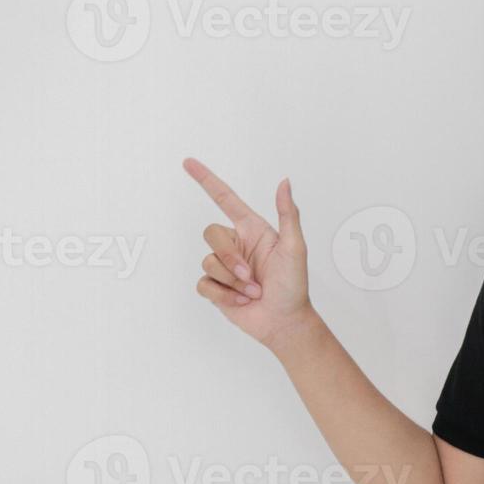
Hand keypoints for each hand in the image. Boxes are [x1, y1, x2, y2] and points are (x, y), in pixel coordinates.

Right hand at [183, 157, 314, 351]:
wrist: (284, 321)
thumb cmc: (294, 285)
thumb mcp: (295, 247)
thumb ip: (288, 214)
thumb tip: (284, 182)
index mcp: (253, 230)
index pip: (225, 199)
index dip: (206, 180)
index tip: (188, 162)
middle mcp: (236, 244)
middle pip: (210, 233)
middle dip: (229, 257)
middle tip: (251, 276)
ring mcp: (224, 266)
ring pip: (208, 261)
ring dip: (232, 281)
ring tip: (253, 291)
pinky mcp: (215, 287)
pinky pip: (203, 283)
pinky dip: (223, 295)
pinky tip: (241, 301)